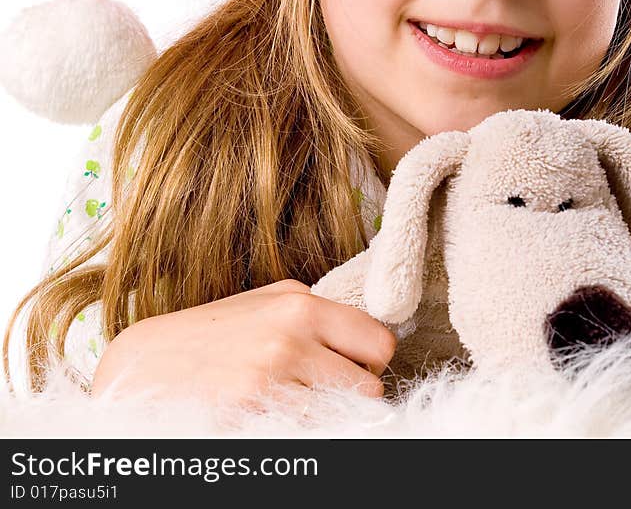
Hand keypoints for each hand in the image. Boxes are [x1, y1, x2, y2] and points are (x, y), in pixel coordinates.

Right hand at [90, 279, 396, 410]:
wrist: (143, 365)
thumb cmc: (211, 333)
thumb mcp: (266, 302)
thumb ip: (318, 315)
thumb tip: (367, 341)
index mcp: (301, 304)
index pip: (380, 342)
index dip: (372, 361)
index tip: (354, 367)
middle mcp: (291, 338)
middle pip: (368, 387)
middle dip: (352, 395)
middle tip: (322, 392)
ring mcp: (271, 379)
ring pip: (344, 418)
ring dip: (329, 418)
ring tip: (295, 406)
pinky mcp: (252, 416)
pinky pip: (310, 435)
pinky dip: (303, 433)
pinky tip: (276, 421)